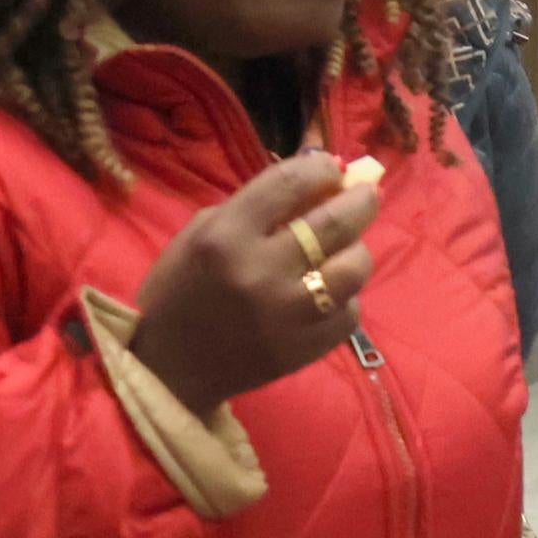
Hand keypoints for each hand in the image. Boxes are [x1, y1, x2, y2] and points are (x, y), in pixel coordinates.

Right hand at [126, 150, 384, 413]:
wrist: (171, 368)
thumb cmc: (181, 290)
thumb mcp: (204, 233)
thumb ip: (258, 207)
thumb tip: (319, 183)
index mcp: (225, 236)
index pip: (290, 183)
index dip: (322, 169)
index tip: (333, 169)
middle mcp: (261, 272)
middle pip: (336, 223)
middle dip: (361, 200)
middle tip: (366, 194)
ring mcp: (289, 314)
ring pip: (354, 269)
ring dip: (356, 251)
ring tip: (344, 250)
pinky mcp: (307, 349)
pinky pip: (350, 312)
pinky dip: (345, 297)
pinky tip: (327, 293)